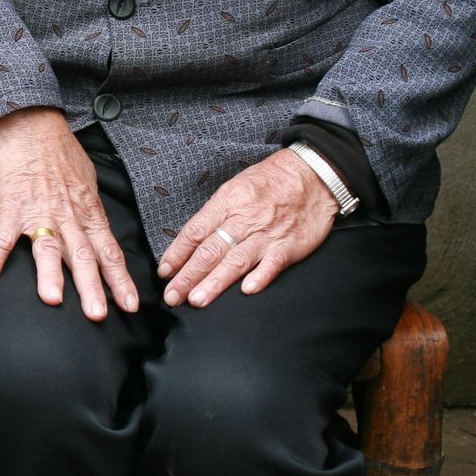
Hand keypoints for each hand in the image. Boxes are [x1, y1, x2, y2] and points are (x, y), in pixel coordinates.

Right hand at [0, 108, 139, 320]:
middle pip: (82, 256)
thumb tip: (101, 232)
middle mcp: (67, 216)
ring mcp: (38, 213)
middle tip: (98, 314)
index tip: (131, 306)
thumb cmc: (61, 152)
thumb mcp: (89, 181)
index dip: (120, 280)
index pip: (109, 252)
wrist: (32, 126)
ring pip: (47, 248)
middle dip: (91, 287)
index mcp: (88, 212)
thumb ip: (94, 211)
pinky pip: (2, 238)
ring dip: (50, 274)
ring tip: (52, 299)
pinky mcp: (11, 207)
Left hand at [158, 149, 337, 306]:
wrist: (311, 175)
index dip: (177, 253)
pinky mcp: (290, 245)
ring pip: (236, 261)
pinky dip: (260, 277)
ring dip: (214, 282)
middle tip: (172, 296)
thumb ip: (216, 214)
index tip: (164, 272)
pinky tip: (246, 291)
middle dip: (188, 276)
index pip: (194, 232)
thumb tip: (192, 240)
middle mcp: (243, 220)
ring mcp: (267, 234)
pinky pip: (273, 263)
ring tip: (197, 300)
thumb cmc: (269, 182)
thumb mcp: (235, 188)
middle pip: (210, 251)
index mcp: (226, 203)